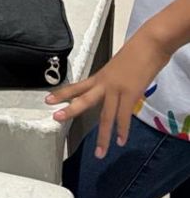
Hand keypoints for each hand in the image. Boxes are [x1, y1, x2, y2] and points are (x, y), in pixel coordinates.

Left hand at [45, 29, 170, 155]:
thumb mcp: (119, 67)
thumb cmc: (137, 52)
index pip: (78, 86)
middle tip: (55, 118)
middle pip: (84, 99)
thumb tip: (117, 91)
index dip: (62, 93)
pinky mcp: (131, 93)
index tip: (47, 99)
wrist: (150, 44)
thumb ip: (115, 81)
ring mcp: (117, 89)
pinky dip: (123, 130)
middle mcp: (105, 83)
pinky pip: (124, 116)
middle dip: (70, 110)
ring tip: (99, 153)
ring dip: (103, 136)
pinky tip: (121, 141)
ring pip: (106, 116)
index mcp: (100, 76)